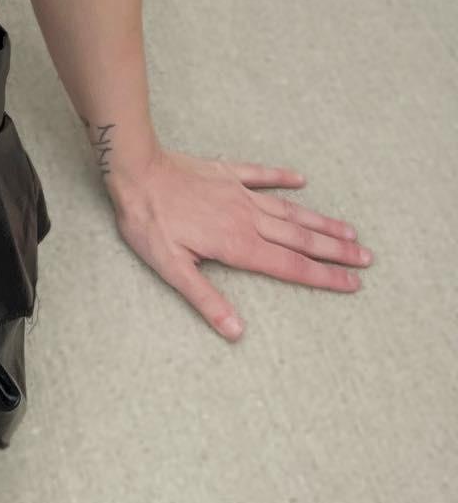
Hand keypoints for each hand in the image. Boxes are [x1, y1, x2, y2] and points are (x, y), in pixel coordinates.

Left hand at [107, 146, 372, 340]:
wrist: (135, 169)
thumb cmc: (149, 221)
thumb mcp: (171, 268)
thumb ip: (205, 299)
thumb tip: (236, 332)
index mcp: (238, 244)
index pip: (290, 267)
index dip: (325, 278)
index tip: (353, 284)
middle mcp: (247, 218)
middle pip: (300, 239)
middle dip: (336, 251)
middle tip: (367, 258)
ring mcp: (238, 193)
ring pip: (289, 210)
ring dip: (320, 221)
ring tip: (348, 230)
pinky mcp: (225, 173)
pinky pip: (260, 174)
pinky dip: (281, 177)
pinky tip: (300, 179)